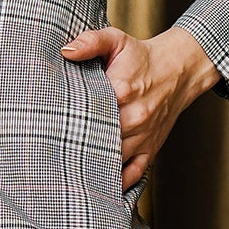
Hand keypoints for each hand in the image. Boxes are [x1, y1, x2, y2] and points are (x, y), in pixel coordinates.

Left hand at [61, 23, 220, 190]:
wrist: (178, 70)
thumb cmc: (142, 57)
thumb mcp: (117, 40)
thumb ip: (91, 41)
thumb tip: (66, 51)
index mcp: (121, 91)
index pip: (89, 114)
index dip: (69, 123)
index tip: (51, 129)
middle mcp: (134, 117)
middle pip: (98, 141)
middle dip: (77, 149)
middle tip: (53, 156)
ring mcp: (142, 137)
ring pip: (113, 161)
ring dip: (93, 168)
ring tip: (69, 174)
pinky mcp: (150, 150)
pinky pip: (133, 175)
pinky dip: (117, 184)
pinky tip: (99, 187)